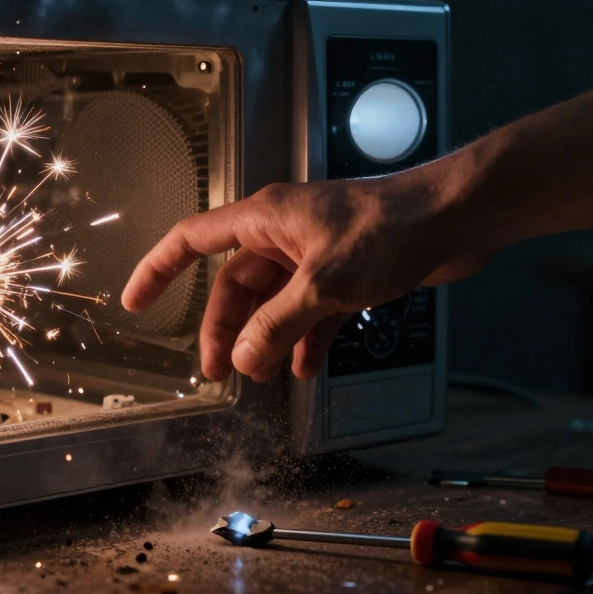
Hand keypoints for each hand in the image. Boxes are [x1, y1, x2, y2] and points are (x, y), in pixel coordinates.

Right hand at [121, 166, 486, 382]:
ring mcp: (315, 252)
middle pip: (235, 285)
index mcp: (265, 218)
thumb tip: (244, 358)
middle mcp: (284, 232)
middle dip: (225, 328)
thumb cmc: (393, 225)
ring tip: (259, 375)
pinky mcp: (347, 271)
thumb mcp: (325, 283)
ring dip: (264, 338)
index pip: (191, 240)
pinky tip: (305, 367)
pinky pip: (310, 310)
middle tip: (218, 369)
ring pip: (273, 301)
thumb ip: (278, 325)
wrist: (455, 218)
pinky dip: (304, 338)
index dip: (158, 270)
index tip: (137, 301)